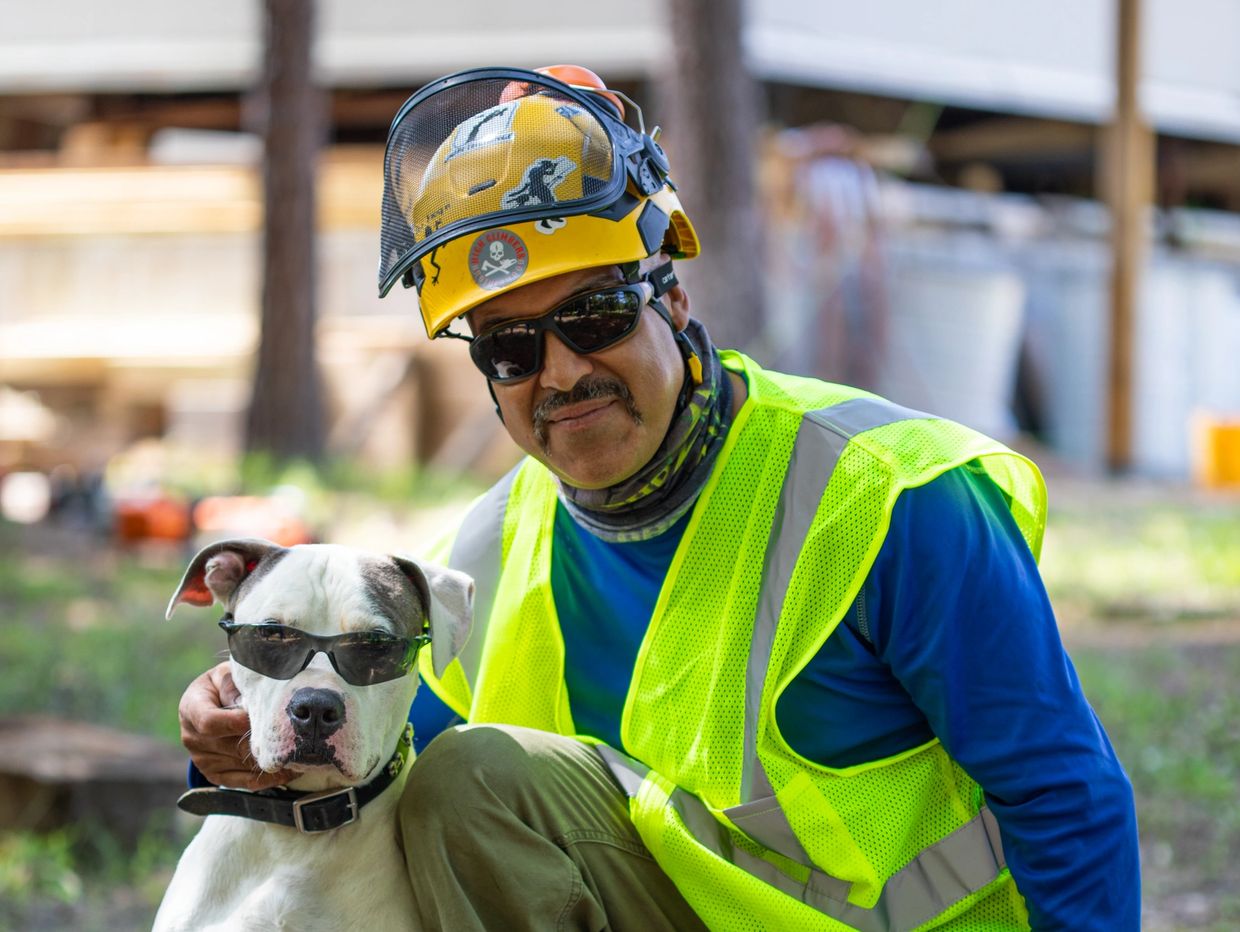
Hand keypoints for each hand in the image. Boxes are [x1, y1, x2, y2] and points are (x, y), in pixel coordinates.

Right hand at [179, 662, 293, 789]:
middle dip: (263, 743)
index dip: (237, 722)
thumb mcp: (227, 676)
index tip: (264, 717)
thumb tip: (248, 703)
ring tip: (300, 755)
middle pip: (231, 746)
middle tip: (295, 740)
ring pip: (242, 765)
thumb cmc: (225, 685)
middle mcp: (192, 737)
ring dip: (271, 762)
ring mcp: (202, 759)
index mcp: (191, 708)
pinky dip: (269, 778)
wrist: (211, 705)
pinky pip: (245, 782)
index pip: (210, 722)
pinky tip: (289, 771)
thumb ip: (234, 687)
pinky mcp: (215, 775)